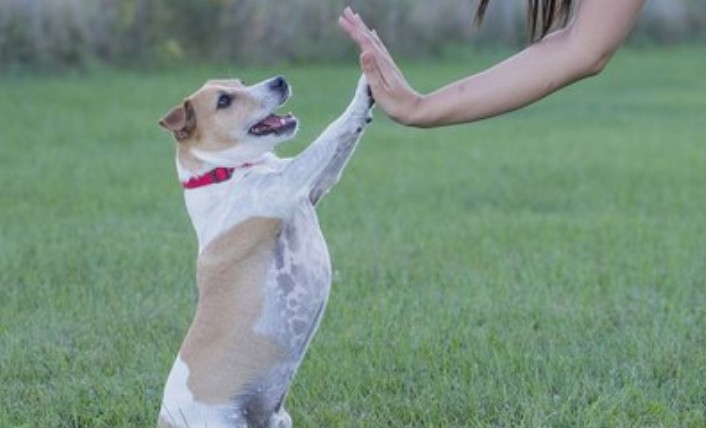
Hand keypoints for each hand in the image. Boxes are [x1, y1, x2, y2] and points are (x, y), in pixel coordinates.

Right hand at [338, 7, 423, 126]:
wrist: (416, 110)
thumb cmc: (397, 105)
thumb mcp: (381, 91)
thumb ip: (371, 72)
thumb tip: (363, 52)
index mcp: (381, 65)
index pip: (364, 43)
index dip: (353, 31)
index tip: (341, 19)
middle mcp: (385, 60)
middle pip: (369, 38)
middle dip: (357, 24)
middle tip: (346, 10)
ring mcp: (388, 63)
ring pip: (373, 40)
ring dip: (363, 28)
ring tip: (356, 18)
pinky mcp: (389, 68)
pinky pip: (378, 47)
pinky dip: (373, 38)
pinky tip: (372, 34)